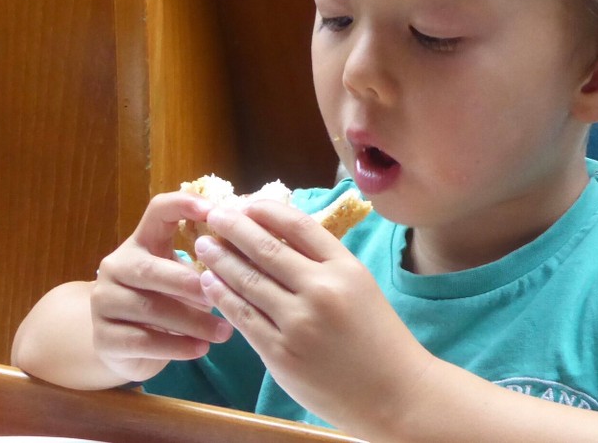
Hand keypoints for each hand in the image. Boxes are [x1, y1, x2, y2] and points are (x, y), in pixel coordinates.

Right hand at [90, 191, 233, 382]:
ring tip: (225, 332)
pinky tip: (201, 349)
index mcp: (141, 242)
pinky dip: (176, 346)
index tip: (213, 210)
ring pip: (149, 308)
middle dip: (187, 282)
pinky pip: (143, 341)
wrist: (121, 345)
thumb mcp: (182, 278)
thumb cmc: (165, 302)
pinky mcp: (104, 338)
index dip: (183, 204)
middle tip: (220, 294)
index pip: (157, 211)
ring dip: (192, 321)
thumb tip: (250, 255)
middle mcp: (117, 267)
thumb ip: (205, 265)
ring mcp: (104, 302)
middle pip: (149, 268)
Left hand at [196, 200, 431, 433]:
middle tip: (213, 215)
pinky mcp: (280, 354)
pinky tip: (210, 283)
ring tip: (205, 246)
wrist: (392, 393)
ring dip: (221, 259)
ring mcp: (298, 323)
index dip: (268, 211)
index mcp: (345, 268)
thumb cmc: (377, 337)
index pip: (299, 226)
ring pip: (248, 281)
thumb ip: (324, 263)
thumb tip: (277, 236)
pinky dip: (223, 296)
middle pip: (266, 249)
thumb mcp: (360, 286)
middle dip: (234, 228)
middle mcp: (321, 290)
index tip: (246, 203)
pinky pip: (243, 317)